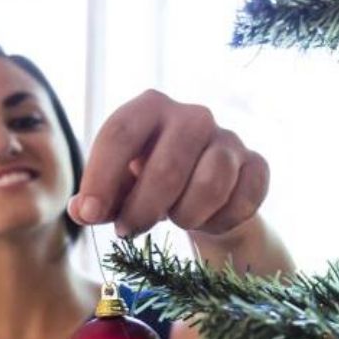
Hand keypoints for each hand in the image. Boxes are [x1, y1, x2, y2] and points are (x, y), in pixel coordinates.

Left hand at [68, 90, 268, 238]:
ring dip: (186, 215)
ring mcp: (229, 138)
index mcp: (149, 108)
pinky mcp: (256, 164)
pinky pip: (242, 201)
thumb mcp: (117, 189)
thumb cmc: (148, 184)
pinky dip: (220, 221)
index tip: (88, 214)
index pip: (119, 134)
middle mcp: (192, 115)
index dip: (100, 178)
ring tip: (174, 219)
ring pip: (210, 184)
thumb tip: (82, 210)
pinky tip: (208, 220)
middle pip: (167, 167)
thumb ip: (96, 200)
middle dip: (143, 209)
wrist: (205, 194)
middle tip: (128, 230)